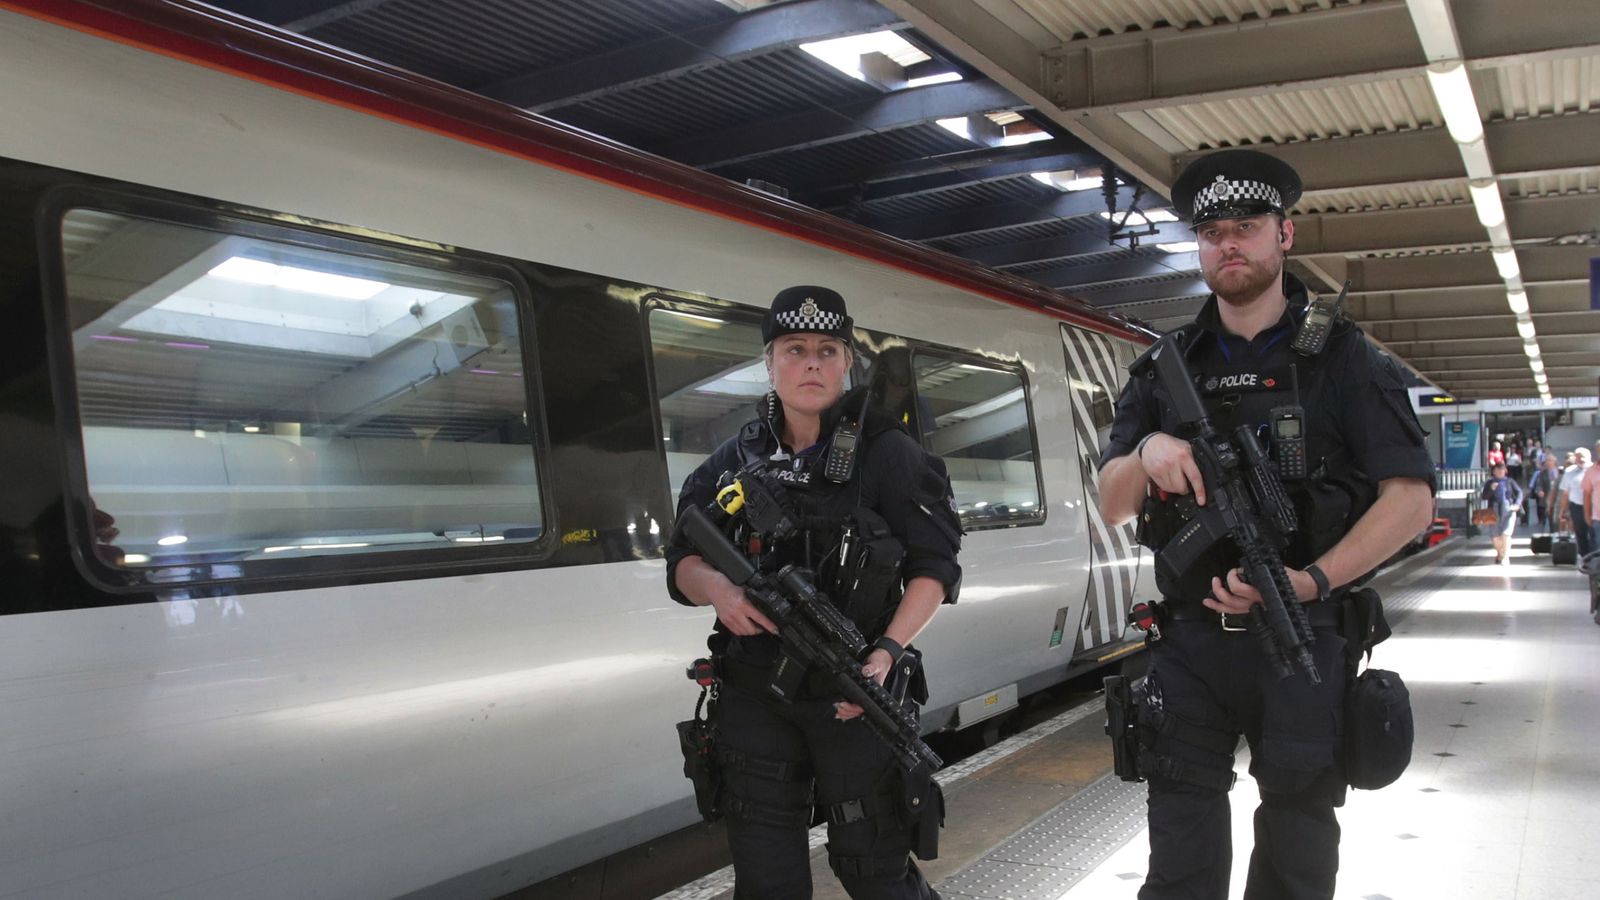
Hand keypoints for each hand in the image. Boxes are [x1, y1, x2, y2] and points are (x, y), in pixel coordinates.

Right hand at [708, 585, 777, 636]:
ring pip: (744, 632)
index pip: (759, 618)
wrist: (714, 588)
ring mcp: (729, 619)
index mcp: (743, 604)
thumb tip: (767, 605)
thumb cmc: (729, 587)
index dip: (768, 625)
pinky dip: (743, 632)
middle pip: (751, 630)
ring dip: (752, 632)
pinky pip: (736, 632)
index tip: (775, 630)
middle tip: (766, 628)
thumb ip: (754, 598)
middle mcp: (736, 613)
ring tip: (756, 627)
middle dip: (760, 630)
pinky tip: (746, 627)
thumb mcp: (745, 590)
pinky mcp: (725, 622)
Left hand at [835, 648, 892, 720]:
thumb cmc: (880, 663)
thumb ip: (871, 668)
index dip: (853, 708)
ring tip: (838, 712)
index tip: (844, 705)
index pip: (864, 705)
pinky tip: (842, 709)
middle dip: (847, 712)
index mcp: (874, 691)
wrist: (882, 659)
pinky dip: (848, 708)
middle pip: (859, 710)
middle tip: (838, 709)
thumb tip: (865, 672)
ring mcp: (865, 694)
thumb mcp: (876, 663)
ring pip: (857, 709)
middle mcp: (870, 695)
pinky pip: (856, 704)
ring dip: (847, 712)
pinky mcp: (862, 691)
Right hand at [1139, 433, 1206, 505]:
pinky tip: (1168, 478)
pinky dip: (1167, 486)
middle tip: (1185, 484)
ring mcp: (1162, 469)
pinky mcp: (1154, 474)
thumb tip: (1203, 474)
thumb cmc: (1169, 445)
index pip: (1194, 477)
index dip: (1199, 490)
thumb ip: (1193, 459)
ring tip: (1175, 479)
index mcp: (1183, 456)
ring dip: (1175, 488)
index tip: (1201, 500)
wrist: (1150, 443)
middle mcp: (1172, 463)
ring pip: (1172, 489)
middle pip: (1181, 487)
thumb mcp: (1186, 447)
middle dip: (1185, 489)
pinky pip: (1163, 487)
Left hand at [1202, 566, 1316, 616]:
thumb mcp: (1275, 569)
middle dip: (1220, 590)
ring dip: (1217, 603)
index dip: (1232, 578)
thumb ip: (1257, 571)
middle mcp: (1257, 602)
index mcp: (1261, 592)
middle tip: (1216, 580)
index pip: (1240, 588)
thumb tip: (1242, 571)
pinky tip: (1215, 605)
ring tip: (1208, 597)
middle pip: (1232, 601)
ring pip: (1232, 609)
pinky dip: (1224, 608)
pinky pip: (1237, 612)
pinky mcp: (1255, 609)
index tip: (1235, 571)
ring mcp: (1255, 608)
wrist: (1302, 588)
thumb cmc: (1291, 580)